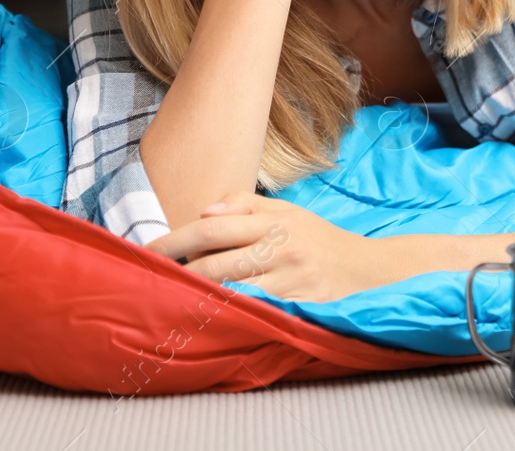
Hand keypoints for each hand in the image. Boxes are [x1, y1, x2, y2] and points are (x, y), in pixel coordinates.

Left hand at [144, 191, 397, 303]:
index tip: (150, 248)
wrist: (364, 268)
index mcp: (275, 220)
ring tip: (175, 291)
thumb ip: (245, 205)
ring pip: (230, 286)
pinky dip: (227, 306)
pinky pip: (251, 305)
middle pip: (216, 259)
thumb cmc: (317, 238)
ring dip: (199, 290)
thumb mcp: (287, 211)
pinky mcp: (293, 302)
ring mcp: (287, 278)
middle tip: (150, 274)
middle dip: (179, 267)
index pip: (215, 227)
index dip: (178, 238)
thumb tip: (205, 211)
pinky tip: (210, 309)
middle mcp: (280, 246)